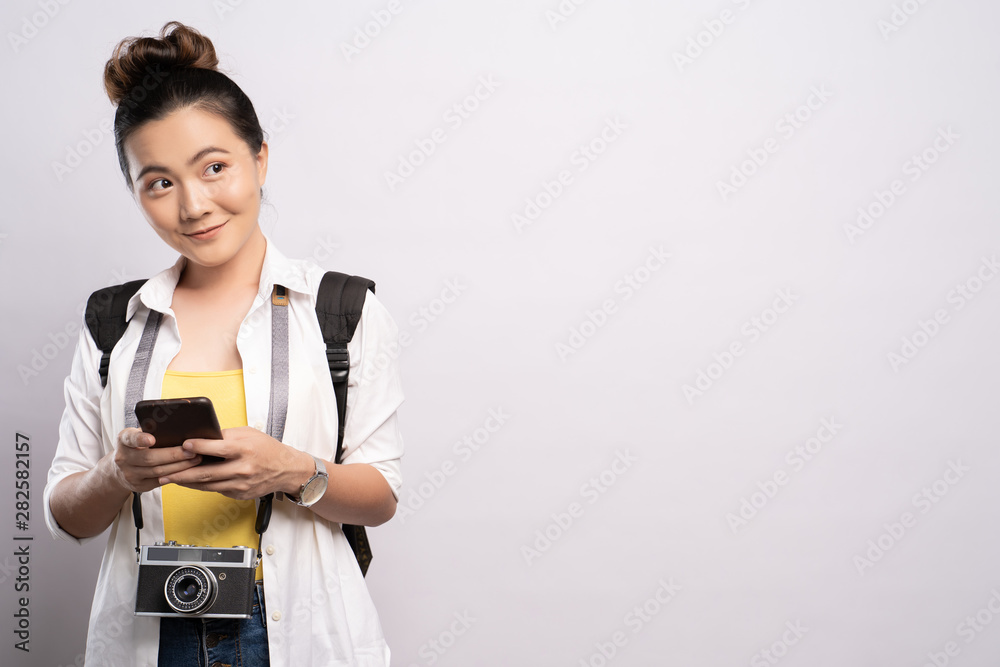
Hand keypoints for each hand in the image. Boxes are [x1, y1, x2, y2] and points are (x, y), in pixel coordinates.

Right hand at [111, 427, 202, 492]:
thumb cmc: (137, 446)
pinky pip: (160, 481)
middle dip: (174, 455)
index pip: (130, 438)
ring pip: (158, 471)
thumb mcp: (138, 435)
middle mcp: (123, 458)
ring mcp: (130, 474)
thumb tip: (180, 425)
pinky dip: (176, 475)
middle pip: (150, 458)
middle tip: (192, 451)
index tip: (152, 439)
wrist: (120, 469)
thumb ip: (151, 430)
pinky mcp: (139, 486)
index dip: (141, 439)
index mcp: (123, 440)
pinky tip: (189, 470)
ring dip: (180, 466)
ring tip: (196, 459)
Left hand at [158, 426, 312, 500]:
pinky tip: (190, 482)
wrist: (286, 470)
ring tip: (171, 479)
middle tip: (165, 473)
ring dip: (187, 482)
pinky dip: (202, 486)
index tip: (183, 445)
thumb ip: (226, 436)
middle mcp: (242, 468)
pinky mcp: (239, 494)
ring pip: (208, 485)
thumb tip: (202, 437)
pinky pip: (216, 490)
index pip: (217, 448)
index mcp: (245, 449)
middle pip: (207, 473)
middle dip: (183, 473)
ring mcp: (241, 484)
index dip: (198, 447)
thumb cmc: (267, 449)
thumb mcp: (249, 434)